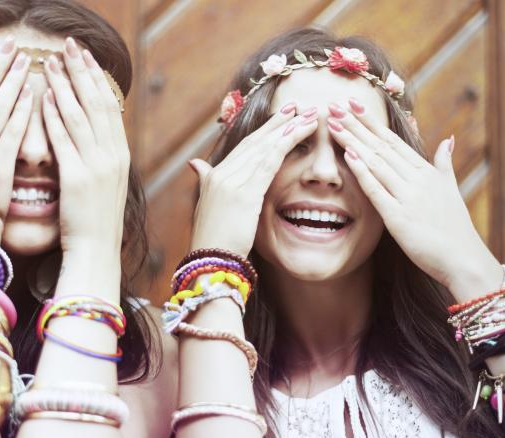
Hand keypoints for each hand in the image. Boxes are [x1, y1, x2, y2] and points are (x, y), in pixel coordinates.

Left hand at [41, 38, 129, 260]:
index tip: (86, 57)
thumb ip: (102, 157)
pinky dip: (55, 115)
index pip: (110, 107)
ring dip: (65, 84)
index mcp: (121, 156)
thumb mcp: (107, 184)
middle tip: (69, 46)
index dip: (97, 79)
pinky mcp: (77, 177)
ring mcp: (97, 166)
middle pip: (97, 103)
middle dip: (83, 71)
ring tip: (50, 61)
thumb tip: (91, 134)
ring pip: (81, 115)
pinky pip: (65, 139)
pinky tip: (45, 95)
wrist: (96, 250)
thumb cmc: (96, 221)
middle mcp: (113, 156)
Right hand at [189, 105, 317, 256]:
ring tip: (308, 116)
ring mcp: (231, 182)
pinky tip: (300, 133)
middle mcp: (221, 174)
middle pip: (255, 141)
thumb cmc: (213, 242)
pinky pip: (269, 161)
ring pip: (265, 147)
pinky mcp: (244, 193)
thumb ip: (206, 182)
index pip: (244, 147)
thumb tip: (196, 164)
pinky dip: (286, 143)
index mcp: (214, 177)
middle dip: (278, 122)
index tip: (280, 118)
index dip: (263, 131)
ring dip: (289, 128)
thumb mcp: (209, 208)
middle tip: (298, 106)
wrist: (209, 262)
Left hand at [327, 98, 501, 298]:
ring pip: (376, 162)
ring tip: (333, 123)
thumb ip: (445, 163)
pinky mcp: (399, 217)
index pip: (393, 140)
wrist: (464, 259)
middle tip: (334, 105)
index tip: (353, 104)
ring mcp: (408, 196)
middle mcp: (416, 179)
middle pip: (380, 145)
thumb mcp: (451, 190)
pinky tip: (348, 156)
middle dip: (356, 124)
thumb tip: (447, 139)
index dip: (371, 122)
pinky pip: (377, 190)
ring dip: (353, 141)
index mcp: (426, 171)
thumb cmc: (455, 228)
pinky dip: (362, 171)